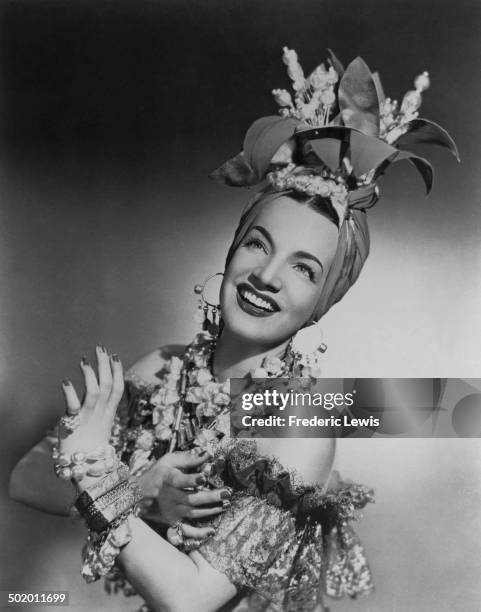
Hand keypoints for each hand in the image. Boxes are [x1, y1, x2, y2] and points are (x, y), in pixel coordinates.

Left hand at [58, 346, 123, 490]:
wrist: (87, 468)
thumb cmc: (93, 445)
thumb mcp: (102, 423)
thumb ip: (104, 407)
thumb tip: (105, 393)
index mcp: (109, 412)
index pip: (118, 388)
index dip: (118, 371)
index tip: (116, 356)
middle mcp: (101, 413)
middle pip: (108, 385)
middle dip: (105, 365)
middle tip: (101, 348)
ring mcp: (88, 418)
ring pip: (94, 392)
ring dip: (90, 375)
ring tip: (84, 361)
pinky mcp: (73, 423)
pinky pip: (72, 406)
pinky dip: (70, 393)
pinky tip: (66, 381)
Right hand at [137, 450, 230, 539]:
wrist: (138, 495)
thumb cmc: (157, 474)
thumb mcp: (168, 461)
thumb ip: (188, 458)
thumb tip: (208, 454)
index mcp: (169, 480)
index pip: (180, 480)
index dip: (192, 479)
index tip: (204, 477)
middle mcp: (171, 497)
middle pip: (192, 499)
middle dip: (210, 496)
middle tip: (227, 492)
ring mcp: (172, 512)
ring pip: (193, 513)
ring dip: (211, 510)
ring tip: (226, 504)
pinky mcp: (173, 522)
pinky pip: (186, 530)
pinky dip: (198, 533)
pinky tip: (211, 531)